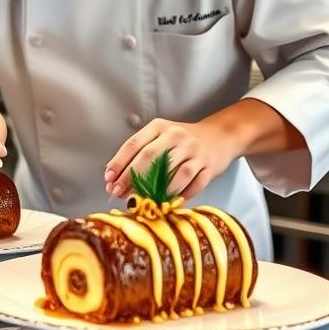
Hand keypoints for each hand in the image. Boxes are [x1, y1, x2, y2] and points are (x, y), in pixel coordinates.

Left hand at [104, 118, 236, 200]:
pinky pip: (193, 185)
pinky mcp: (209, 166)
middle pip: (150, 158)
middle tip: (118, 193)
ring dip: (156, 191)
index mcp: (160, 127)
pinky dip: (180, 195)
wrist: (219, 136)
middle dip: (131, 178)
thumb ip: (140, 152)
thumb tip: (115, 178)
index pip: (134, 144)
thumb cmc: (183, 140)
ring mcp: (194, 151)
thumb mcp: (161, 136)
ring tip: (142, 201)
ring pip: (173, 174)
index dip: (119, 162)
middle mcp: (177, 136)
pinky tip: (168, 202)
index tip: (108, 178)